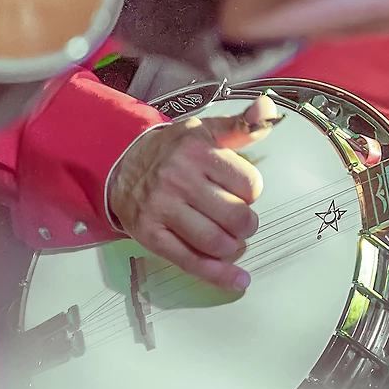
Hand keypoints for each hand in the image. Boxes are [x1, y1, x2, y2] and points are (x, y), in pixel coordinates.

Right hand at [108, 96, 281, 291]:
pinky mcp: (149, 234)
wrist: (120, 162)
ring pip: (215, 241)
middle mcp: (179, 179)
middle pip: (236, 216)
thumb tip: (267, 108)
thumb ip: (242, 125)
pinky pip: (190, 261)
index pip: (249, 184)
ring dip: (234, 248)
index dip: (251, 192)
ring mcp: (162, 208)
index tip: (242, 191)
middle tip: (242, 222)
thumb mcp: (206, 130)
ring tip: (233, 241)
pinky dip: (218, 275)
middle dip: (247, 224)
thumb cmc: (174, 150)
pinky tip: (237, 280)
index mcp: (198, 150)